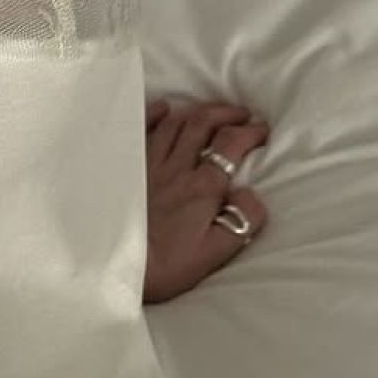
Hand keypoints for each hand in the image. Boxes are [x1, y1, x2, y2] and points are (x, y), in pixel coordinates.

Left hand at [143, 98, 270, 304]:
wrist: (114, 268)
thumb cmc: (166, 266)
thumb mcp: (214, 253)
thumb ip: (242, 221)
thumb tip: (251, 192)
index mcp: (202, 188)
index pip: (231, 144)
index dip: (251, 131)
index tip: (262, 130)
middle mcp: (175, 168)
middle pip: (202, 123)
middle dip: (227, 112)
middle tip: (242, 114)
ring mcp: (147, 166)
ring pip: (173, 123)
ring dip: (196, 111)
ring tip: (210, 112)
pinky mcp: (124, 169)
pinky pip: (141, 131)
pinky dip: (155, 114)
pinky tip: (164, 108)